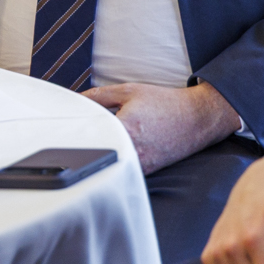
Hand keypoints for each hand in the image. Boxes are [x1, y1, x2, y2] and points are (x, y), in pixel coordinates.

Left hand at [81, 80, 241, 173]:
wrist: (197, 118)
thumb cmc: (164, 103)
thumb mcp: (129, 91)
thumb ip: (98, 96)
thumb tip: (75, 100)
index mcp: (125, 128)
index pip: (90, 135)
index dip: (76, 134)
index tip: (66, 133)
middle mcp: (133, 150)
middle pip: (98, 153)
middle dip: (88, 145)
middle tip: (75, 142)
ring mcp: (140, 164)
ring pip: (111, 165)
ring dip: (104, 155)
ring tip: (100, 145)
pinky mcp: (147, 172)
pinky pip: (125, 169)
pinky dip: (118, 161)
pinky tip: (118, 151)